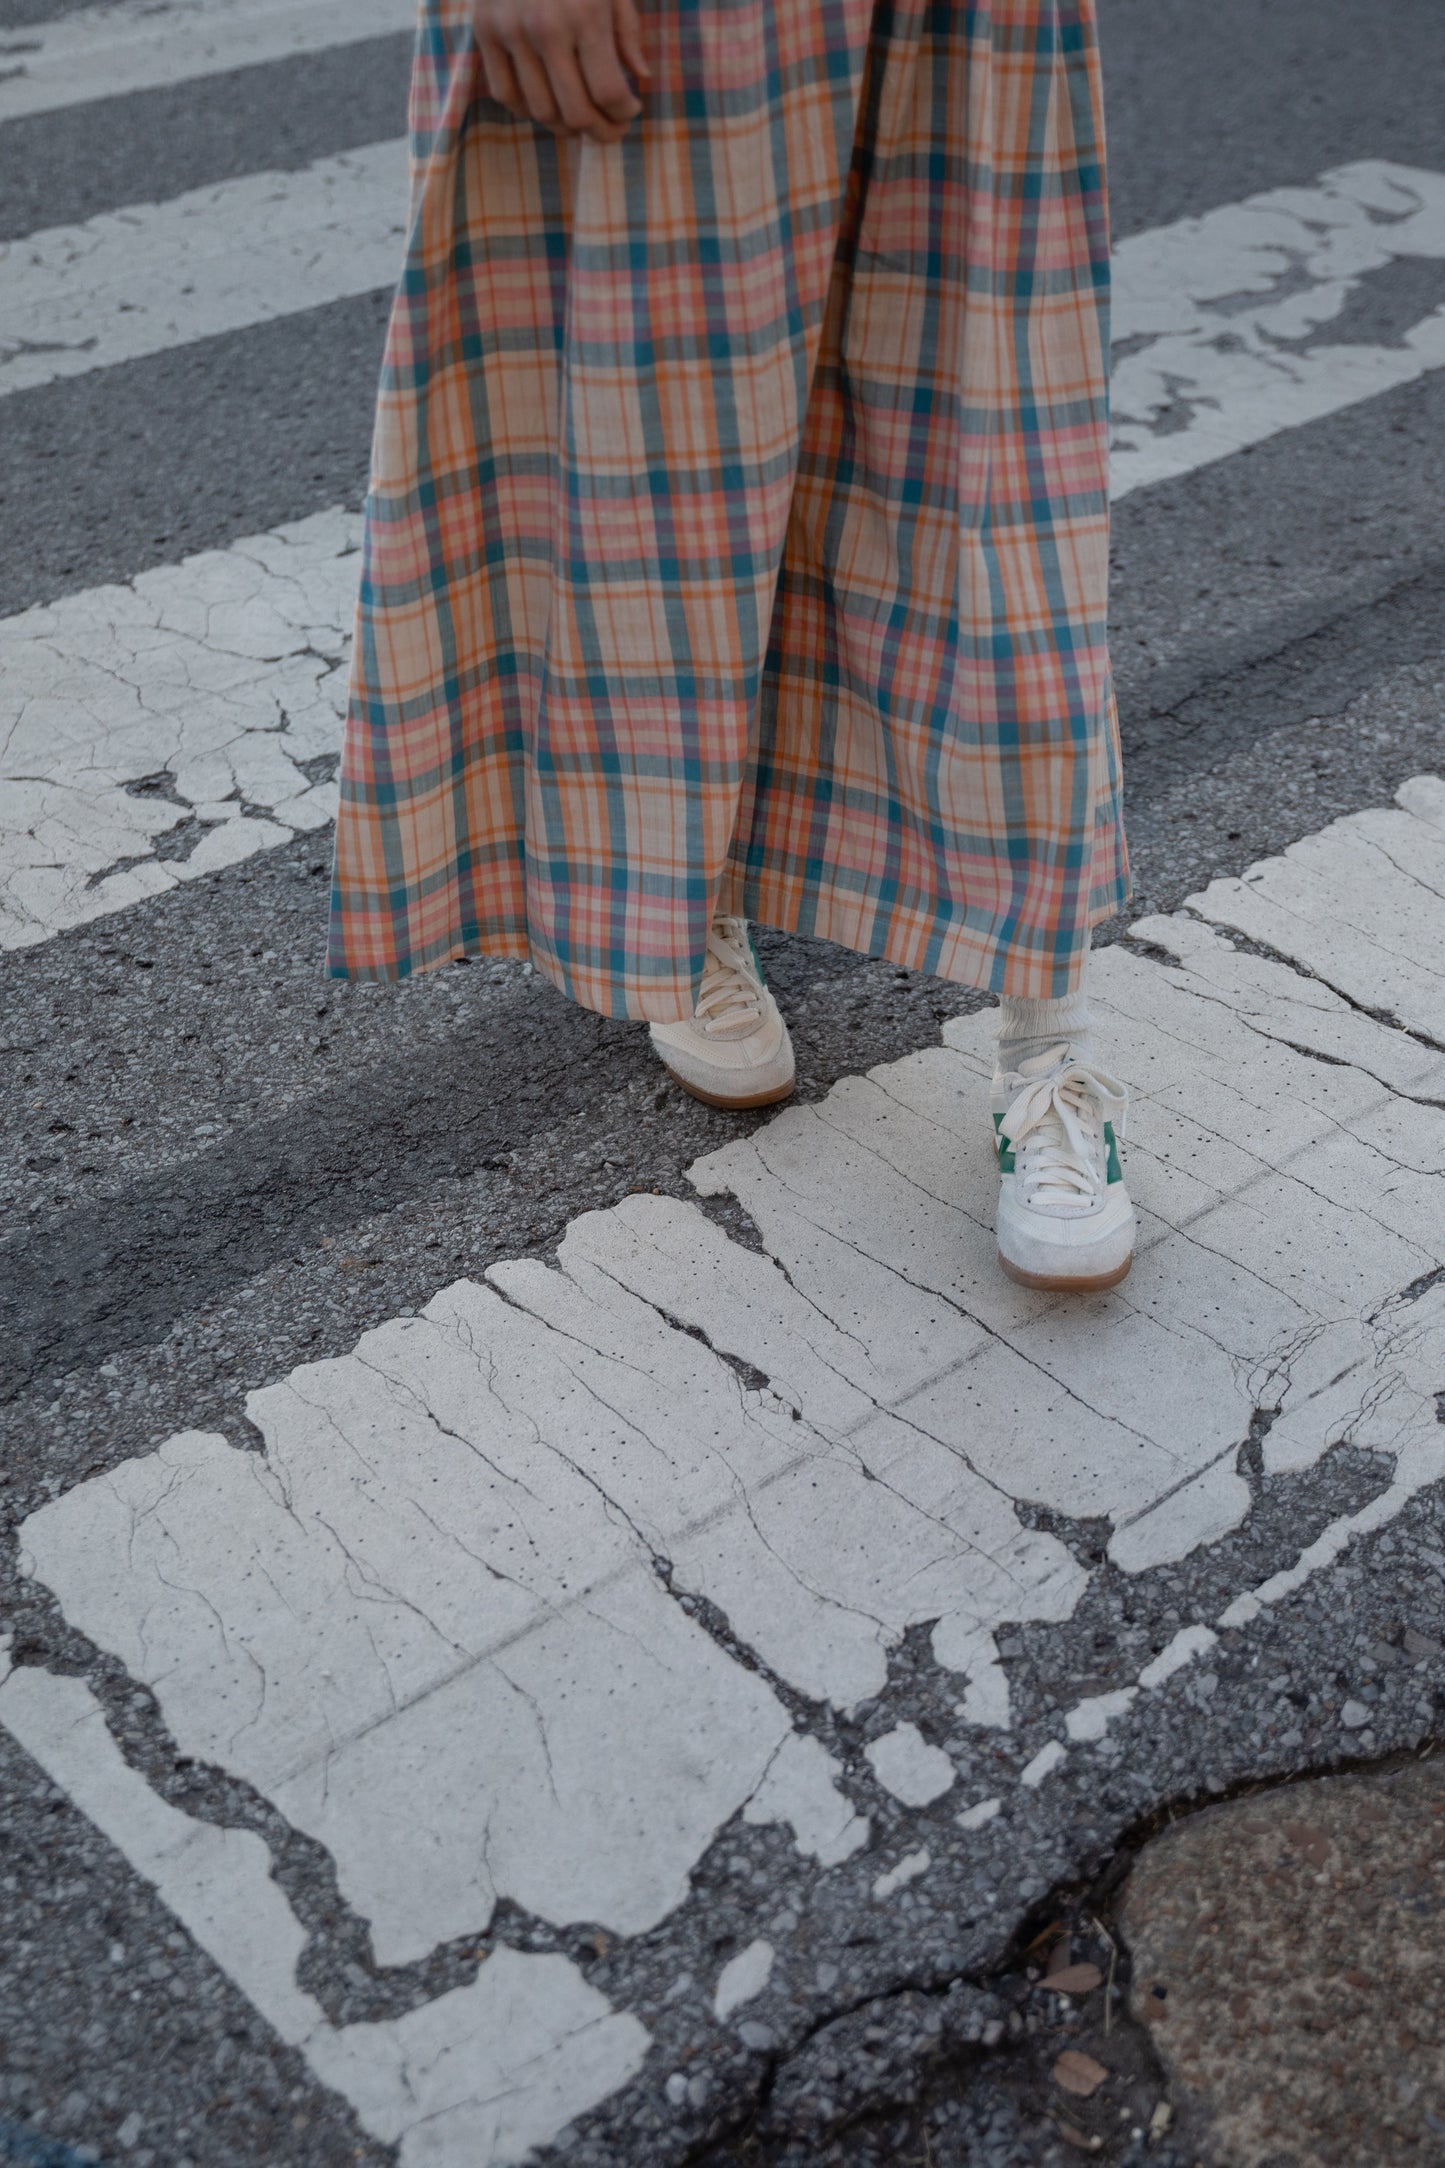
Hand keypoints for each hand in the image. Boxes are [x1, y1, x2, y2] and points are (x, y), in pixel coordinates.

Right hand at [473, 0, 648, 143]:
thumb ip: (627, 31)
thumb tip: (641, 77)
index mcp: (586, 15)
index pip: (609, 92)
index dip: (624, 113)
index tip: (631, 111)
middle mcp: (546, 28)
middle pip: (575, 113)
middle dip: (599, 132)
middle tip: (611, 130)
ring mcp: (511, 32)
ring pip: (541, 112)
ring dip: (566, 128)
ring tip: (582, 122)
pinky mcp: (484, 32)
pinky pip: (506, 94)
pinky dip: (528, 110)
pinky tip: (548, 104)